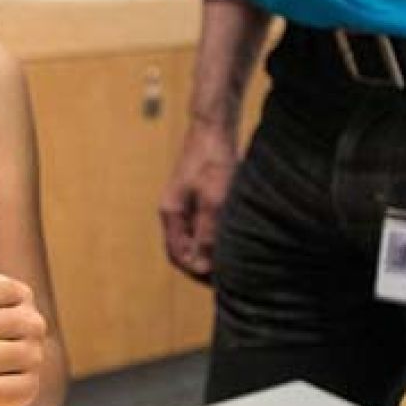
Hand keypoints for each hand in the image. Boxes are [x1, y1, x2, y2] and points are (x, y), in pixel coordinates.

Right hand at [158, 117, 239, 282]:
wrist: (214, 124)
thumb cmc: (214, 159)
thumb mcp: (214, 199)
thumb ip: (208, 232)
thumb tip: (204, 264)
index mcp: (171, 213)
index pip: (178, 255)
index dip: (198, 271)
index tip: (220, 280)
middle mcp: (175, 210)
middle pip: (185, 249)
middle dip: (204, 265)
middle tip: (229, 277)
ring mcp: (186, 202)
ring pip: (196, 237)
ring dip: (211, 250)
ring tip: (234, 261)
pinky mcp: (199, 194)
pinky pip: (204, 224)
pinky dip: (216, 235)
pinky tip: (234, 238)